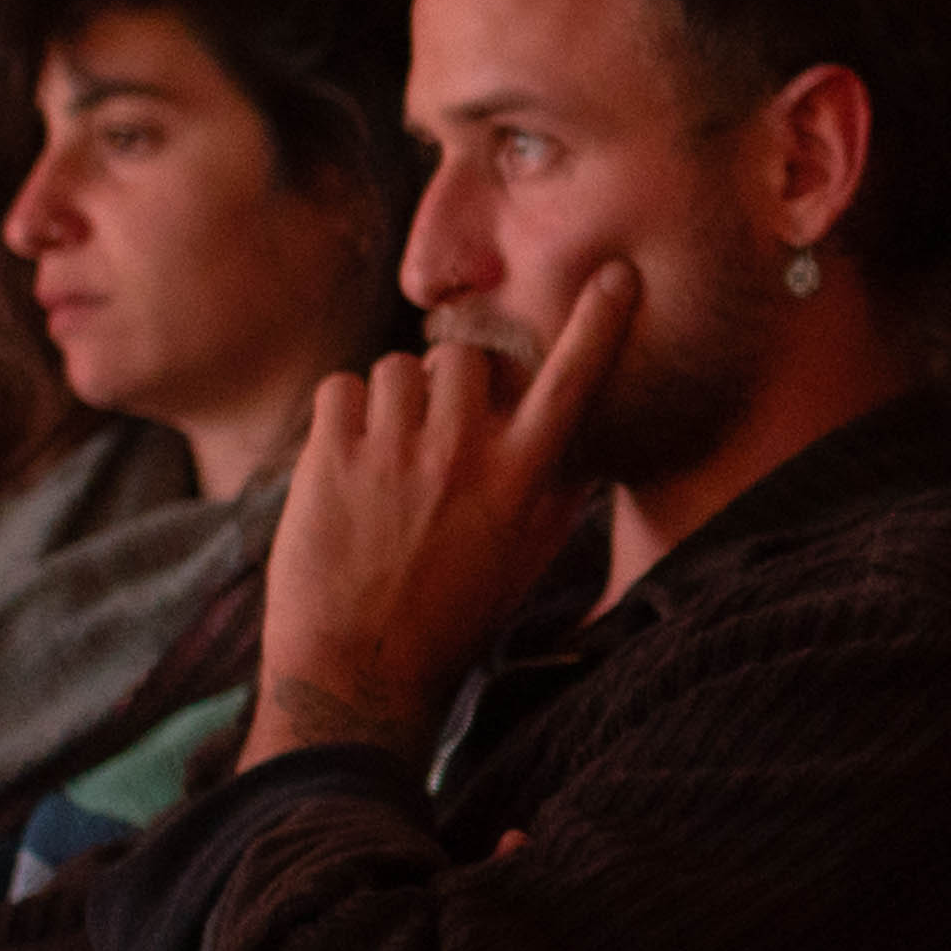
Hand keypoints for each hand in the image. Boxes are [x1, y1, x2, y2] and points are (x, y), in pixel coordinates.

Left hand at [247, 266, 633, 767]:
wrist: (360, 674)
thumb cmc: (453, 621)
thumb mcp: (528, 562)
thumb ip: (556, 495)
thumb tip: (573, 446)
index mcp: (523, 480)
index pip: (573, 382)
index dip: (600, 324)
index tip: (618, 276)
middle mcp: (464, 455)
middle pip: (461, 356)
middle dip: (446, 382)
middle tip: (433, 430)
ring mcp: (395, 453)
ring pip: (396, 368)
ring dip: (391, 401)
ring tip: (386, 459)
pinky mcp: (332, 459)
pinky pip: (341, 388)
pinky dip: (341, 417)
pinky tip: (347, 463)